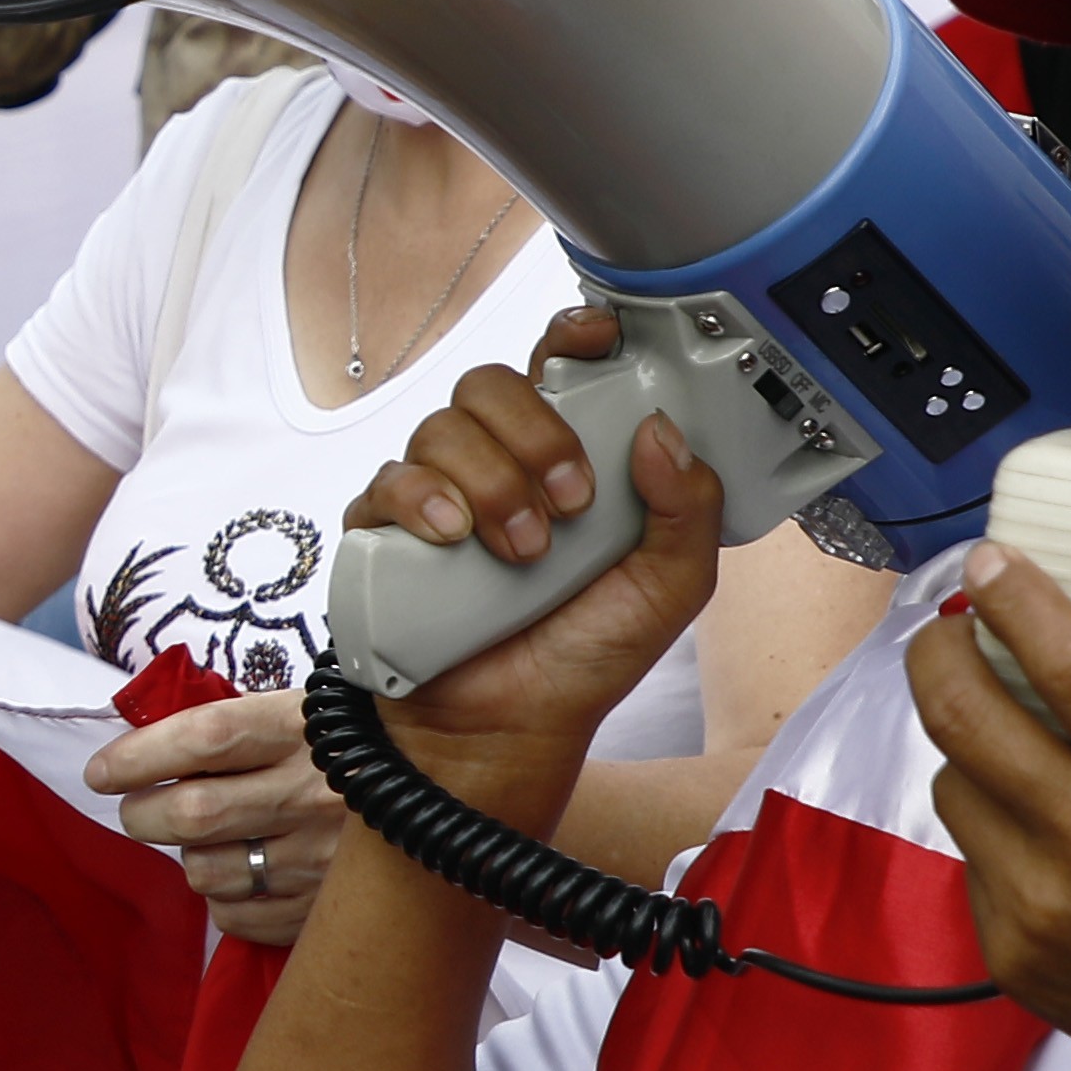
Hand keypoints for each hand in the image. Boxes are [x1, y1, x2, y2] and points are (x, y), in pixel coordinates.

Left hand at [88, 687, 343, 943]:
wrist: (450, 790)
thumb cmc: (356, 742)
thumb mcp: (305, 710)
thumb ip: (235, 726)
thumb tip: (140, 741)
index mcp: (304, 729)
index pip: (204, 739)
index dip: (140, 755)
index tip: (102, 770)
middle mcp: (314, 794)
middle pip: (191, 814)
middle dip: (143, 814)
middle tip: (138, 807)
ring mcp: (323, 858)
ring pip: (206, 871)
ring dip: (189, 857)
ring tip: (211, 839)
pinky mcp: (327, 908)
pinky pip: (236, 916)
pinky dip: (223, 900)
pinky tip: (246, 873)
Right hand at [336, 312, 728, 812]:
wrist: (508, 735)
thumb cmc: (582, 661)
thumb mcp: (668, 590)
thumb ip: (687, 511)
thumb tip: (662, 431)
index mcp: (565, 458)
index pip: (558, 366)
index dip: (572, 336)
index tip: (596, 339)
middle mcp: (498, 464)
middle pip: (492, 384)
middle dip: (535, 431)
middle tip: (570, 500)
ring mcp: (438, 495)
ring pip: (443, 427)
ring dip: (492, 481)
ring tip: (523, 552)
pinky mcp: (384, 534)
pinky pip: (388, 480)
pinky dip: (423, 500)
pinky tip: (454, 539)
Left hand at [902, 537, 1070, 1070]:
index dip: (1016, 601)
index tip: (990, 557)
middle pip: (964, 717)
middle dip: (941, 652)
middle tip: (956, 627)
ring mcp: (1044, 907)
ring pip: (953, 783)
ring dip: (965, 740)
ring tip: (1001, 719)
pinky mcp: (1010, 955)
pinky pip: (969, 855)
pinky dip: (989, 819)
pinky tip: (1034, 814)